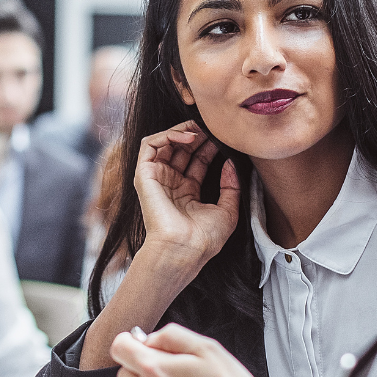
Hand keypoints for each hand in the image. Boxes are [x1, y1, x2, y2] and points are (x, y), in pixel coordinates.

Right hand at [135, 123, 240, 266]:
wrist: (184, 249)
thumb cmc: (204, 239)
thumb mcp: (227, 211)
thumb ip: (231, 186)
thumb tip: (230, 163)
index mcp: (186, 193)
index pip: (196, 161)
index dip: (209, 147)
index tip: (223, 138)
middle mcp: (170, 184)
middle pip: (182, 149)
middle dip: (197, 135)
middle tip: (212, 127)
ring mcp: (156, 179)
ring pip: (165, 143)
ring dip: (182, 131)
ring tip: (200, 128)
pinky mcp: (144, 175)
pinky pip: (150, 144)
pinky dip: (168, 134)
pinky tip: (188, 136)